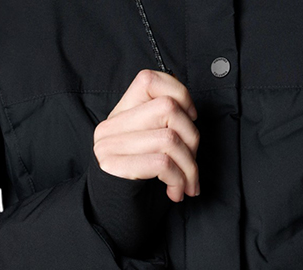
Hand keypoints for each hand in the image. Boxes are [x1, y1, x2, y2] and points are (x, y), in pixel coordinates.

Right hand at [92, 68, 200, 202]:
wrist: (110, 224)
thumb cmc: (139, 184)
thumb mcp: (151, 145)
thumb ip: (161, 123)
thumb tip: (190, 110)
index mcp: (121, 114)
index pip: (149, 79)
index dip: (179, 93)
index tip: (190, 118)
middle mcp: (111, 126)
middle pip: (168, 108)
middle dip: (192, 137)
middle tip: (192, 161)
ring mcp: (109, 147)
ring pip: (169, 138)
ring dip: (189, 165)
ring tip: (188, 182)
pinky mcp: (114, 169)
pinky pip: (161, 163)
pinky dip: (178, 179)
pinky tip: (176, 192)